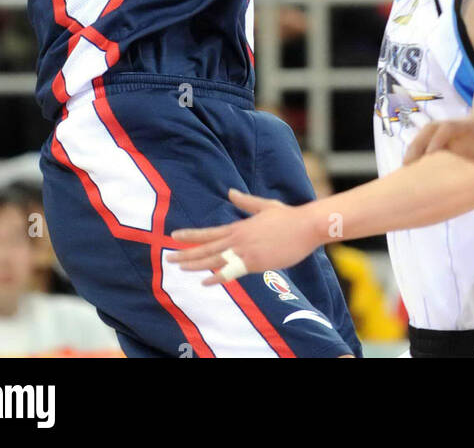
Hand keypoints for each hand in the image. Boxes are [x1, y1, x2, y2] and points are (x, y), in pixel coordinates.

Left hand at [167, 188, 319, 282]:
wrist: (305, 226)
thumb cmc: (288, 217)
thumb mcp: (264, 206)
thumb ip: (246, 202)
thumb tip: (231, 192)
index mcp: (239, 227)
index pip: (209, 232)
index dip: (190, 235)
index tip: (174, 236)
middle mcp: (238, 239)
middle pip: (206, 247)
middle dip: (185, 253)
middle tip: (168, 257)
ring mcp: (245, 251)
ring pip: (213, 259)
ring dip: (195, 264)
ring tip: (178, 267)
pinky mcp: (254, 262)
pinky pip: (231, 271)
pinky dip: (216, 277)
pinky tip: (205, 281)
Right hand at [404, 117, 473, 168]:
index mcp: (470, 126)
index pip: (446, 127)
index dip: (435, 138)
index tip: (428, 155)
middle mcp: (460, 130)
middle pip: (431, 129)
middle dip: (417, 143)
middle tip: (408, 164)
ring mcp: (457, 139)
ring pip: (430, 138)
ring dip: (416, 150)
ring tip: (407, 168)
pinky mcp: (457, 150)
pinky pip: (436, 150)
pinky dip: (424, 158)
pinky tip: (418, 173)